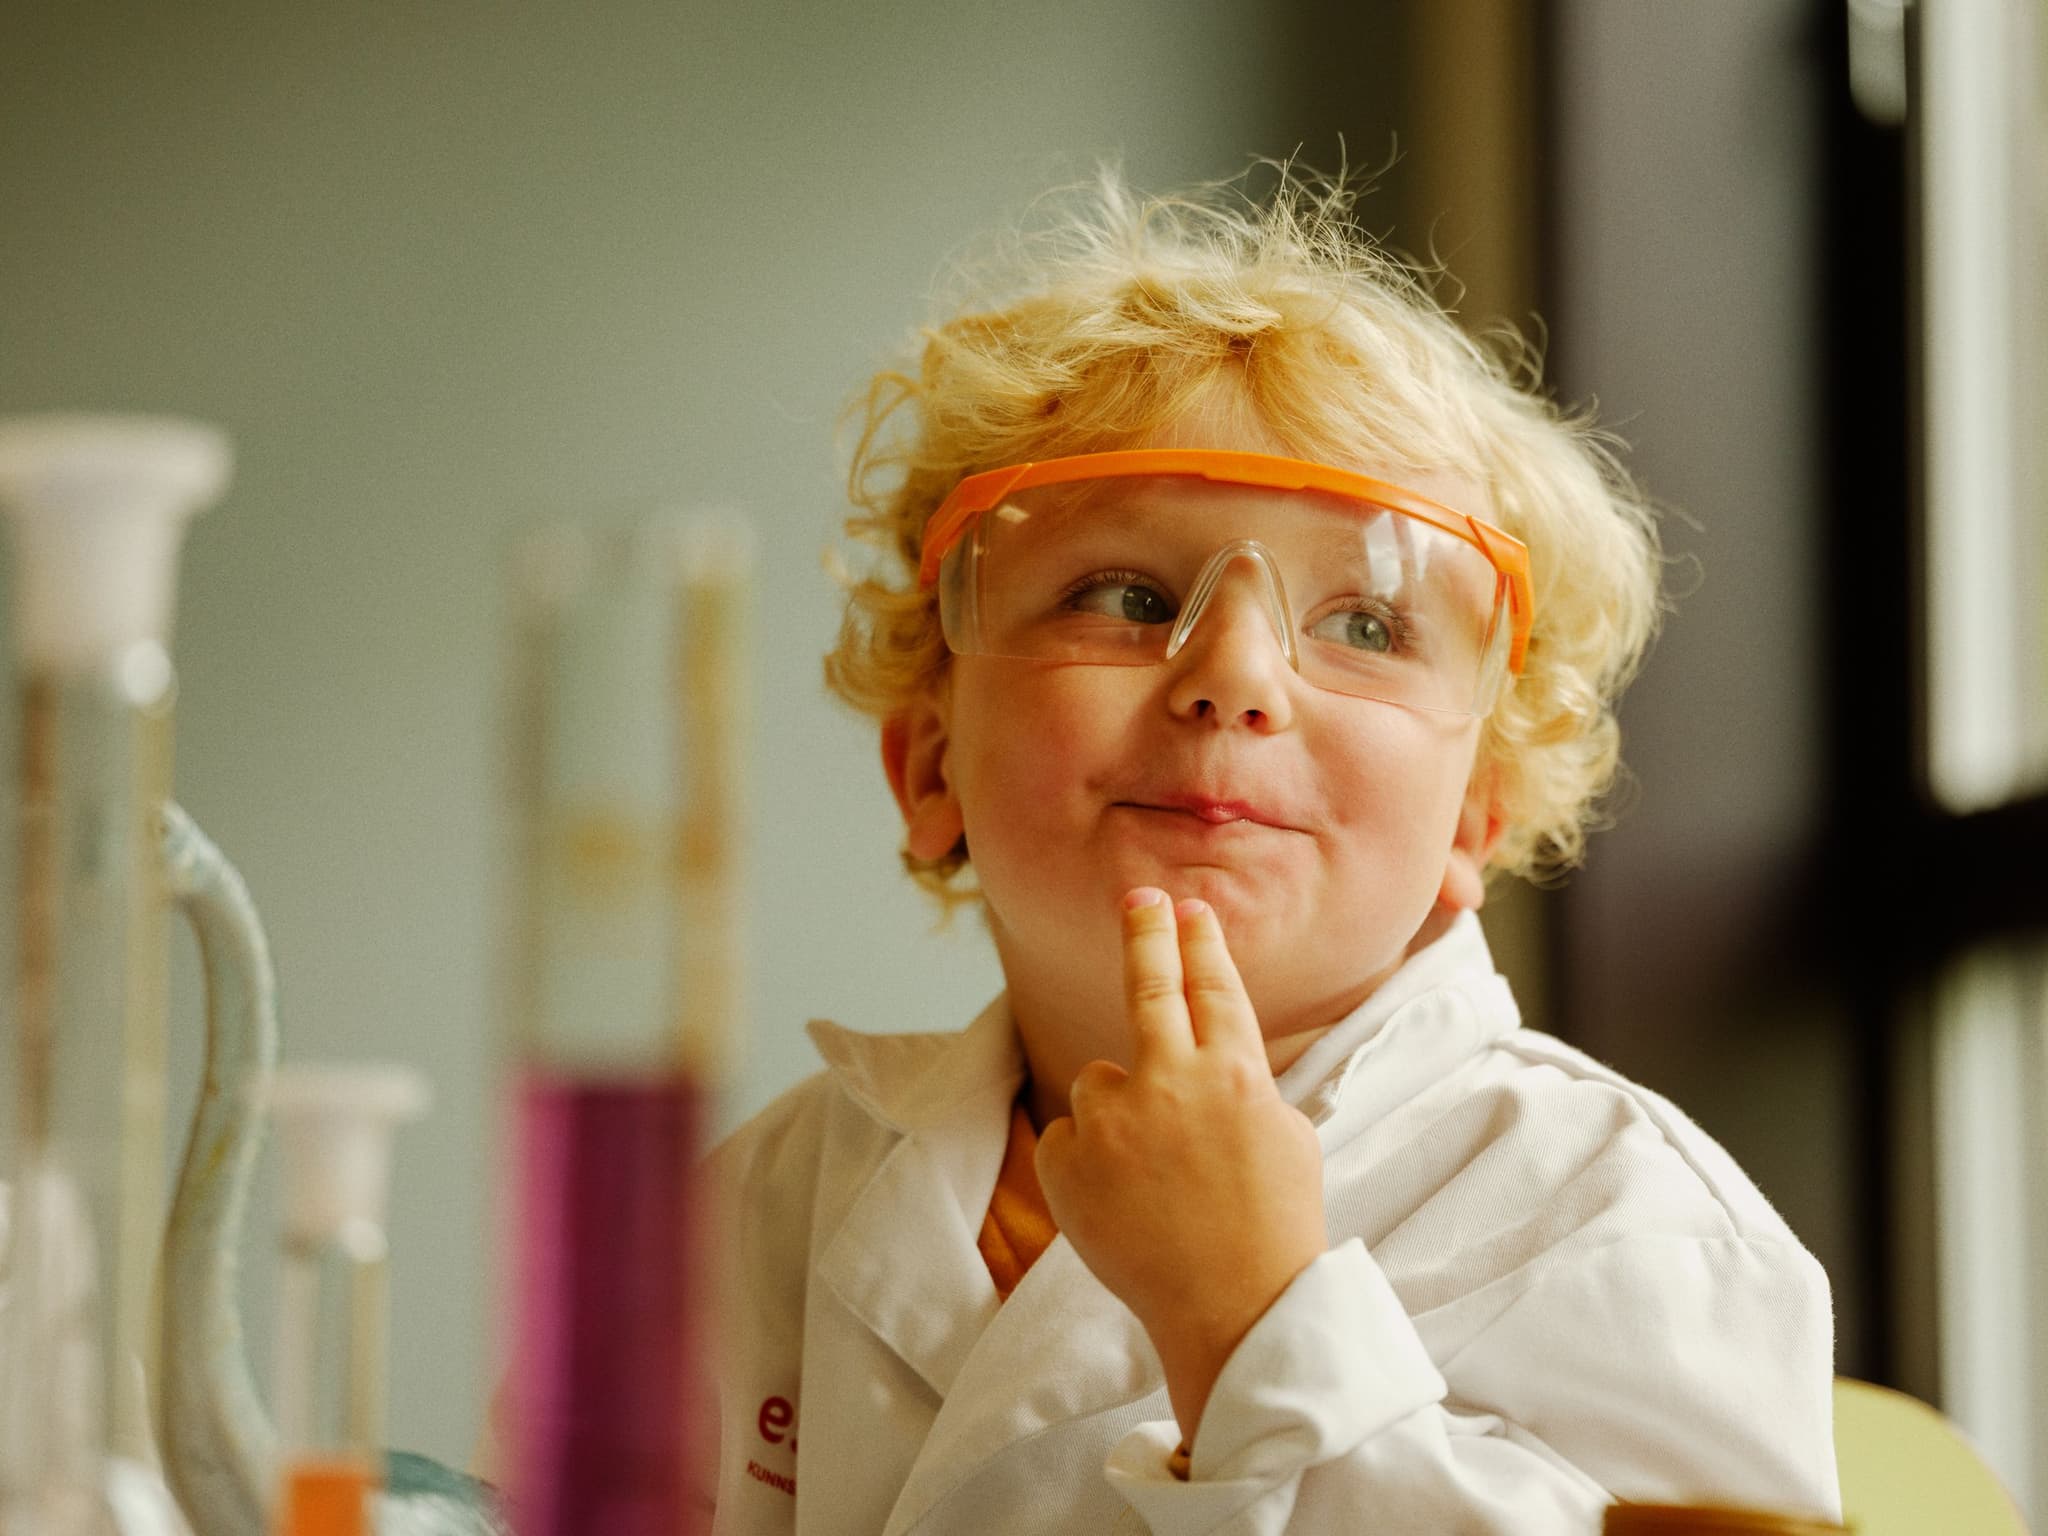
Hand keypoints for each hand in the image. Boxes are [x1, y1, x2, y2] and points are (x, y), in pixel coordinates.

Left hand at [1034, 887, 1327, 1439]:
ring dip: (1119, 1111)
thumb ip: (1241, 1086)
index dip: (1199, 943)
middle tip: (1138, 897)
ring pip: (1099, 1081)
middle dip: (1146, 935)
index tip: (1187, 908)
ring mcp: (1115, 1121)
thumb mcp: (1286, 1138)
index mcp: (1235, 1075)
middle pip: (1149, 989)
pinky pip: (1071, 1136)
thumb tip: (1210, 1059)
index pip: (1212, 988)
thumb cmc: (1274, 1228)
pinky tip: (1124, 1202)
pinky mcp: (1070, 1161)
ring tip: (1154, 1178)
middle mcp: (1171, 1083)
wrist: (1234, 1308)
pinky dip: (1089, 1160)